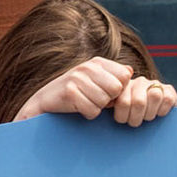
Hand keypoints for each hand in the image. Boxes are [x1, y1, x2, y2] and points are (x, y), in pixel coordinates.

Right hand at [14, 58, 176, 125]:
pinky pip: (92, 110)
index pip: (125, 77)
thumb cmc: (75, 93)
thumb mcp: (95, 80)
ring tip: (83, 103)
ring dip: (96, 108)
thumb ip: (114, 76)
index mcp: (97, 62)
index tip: (104, 92)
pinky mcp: (69, 92)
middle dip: (108, 100)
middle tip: (93, 99)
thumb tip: (131, 72)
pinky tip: (77, 108)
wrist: (45, 102)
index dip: (118, 90)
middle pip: (116, 90)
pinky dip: (87, 114)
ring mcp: (77, 77)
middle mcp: (87, 66)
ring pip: (104, 102)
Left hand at [112, 73, 176, 126]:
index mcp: (123, 85)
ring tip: (146, 116)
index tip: (124, 119)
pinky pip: (167, 99)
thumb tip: (99, 107)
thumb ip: (108, 105)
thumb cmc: (129, 113)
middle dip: (137, 118)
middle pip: (139, 102)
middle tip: (135, 121)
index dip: (123, 117)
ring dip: (150, 114)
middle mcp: (139, 82)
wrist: (153, 108)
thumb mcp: (115, 108)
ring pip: (154, 96)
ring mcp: (154, 84)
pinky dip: (162, 111)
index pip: (122, 102)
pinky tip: (158, 112)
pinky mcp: (169, 90)